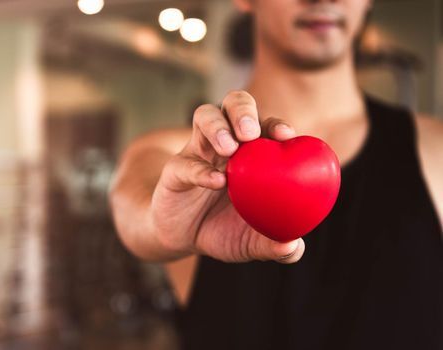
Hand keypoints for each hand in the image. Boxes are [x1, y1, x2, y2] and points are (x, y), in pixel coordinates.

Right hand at [151, 90, 304, 262]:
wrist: (182, 238)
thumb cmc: (223, 230)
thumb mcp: (251, 242)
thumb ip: (273, 245)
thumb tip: (293, 247)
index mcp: (251, 154)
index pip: (266, 126)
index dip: (276, 125)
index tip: (286, 135)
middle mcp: (226, 144)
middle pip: (235, 104)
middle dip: (243, 110)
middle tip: (251, 133)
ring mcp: (198, 152)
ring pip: (205, 116)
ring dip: (218, 127)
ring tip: (229, 148)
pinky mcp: (175, 169)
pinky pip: (185, 162)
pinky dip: (200, 170)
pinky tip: (215, 182)